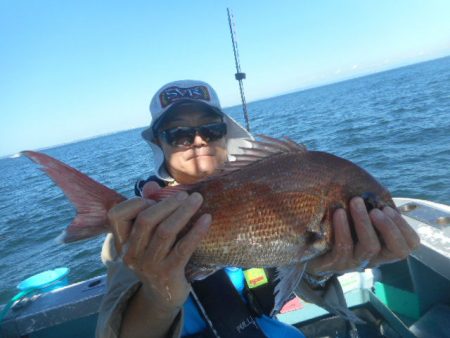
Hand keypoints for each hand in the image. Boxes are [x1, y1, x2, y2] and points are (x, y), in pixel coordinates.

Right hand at [107, 182, 210, 312]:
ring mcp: (149, 265)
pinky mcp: (168, 273)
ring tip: (198, 200)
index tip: (154, 200)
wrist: (163, 294)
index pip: (116, 215)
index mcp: (122, 241)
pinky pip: (184, 247)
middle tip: (187, 195)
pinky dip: (196, 231)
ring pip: (165, 231)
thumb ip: (147, 208)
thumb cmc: (156, 256)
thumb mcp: (148, 235)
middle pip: (146, 220)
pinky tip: (207, 219)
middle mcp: (131, 253)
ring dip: (184, 212)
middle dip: (168, 203)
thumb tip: (151, 184)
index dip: (136, 202)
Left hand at [306, 197, 420, 275]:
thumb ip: (369, 208)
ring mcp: (355, 263)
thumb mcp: (355, 217)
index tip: (387, 209)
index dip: (403, 227)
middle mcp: (373, 258)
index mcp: (383, 246)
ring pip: (369, 247)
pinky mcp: (335, 264)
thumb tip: (374, 188)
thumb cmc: (335, 227)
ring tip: (355, 201)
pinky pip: (343, 247)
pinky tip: (338, 213)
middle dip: (389, 227)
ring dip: (364, 222)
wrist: (306, 248)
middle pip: (396, 250)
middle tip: (375, 209)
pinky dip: (343, 228)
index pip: (409, 244)